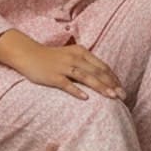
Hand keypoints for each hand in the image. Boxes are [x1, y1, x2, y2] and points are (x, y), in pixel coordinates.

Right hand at [0, 33, 125, 101]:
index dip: (114, 78)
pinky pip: (67, 84)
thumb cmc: (51, 57)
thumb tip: (101, 77)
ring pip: (86, 77)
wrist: (28, 54)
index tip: (122, 88)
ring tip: (111, 97)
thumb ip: (85, 63)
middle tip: (123, 96)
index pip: (102, 66)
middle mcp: (74, 58)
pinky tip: (86, 98)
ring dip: (100, 87)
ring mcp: (63, 67)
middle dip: (112, 84)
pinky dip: (77, 91)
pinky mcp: (53, 76)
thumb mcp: (70, 55)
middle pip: (97, 72)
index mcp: (81, 52)